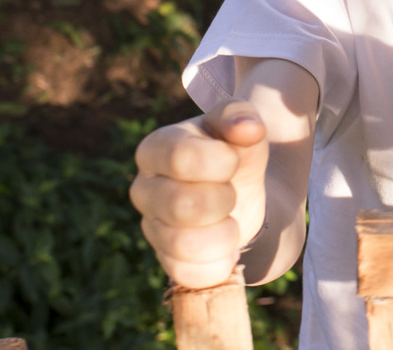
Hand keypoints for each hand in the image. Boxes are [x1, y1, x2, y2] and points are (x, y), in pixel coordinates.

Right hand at [129, 99, 268, 288]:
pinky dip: (220, 262)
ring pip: (184, 245)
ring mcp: (152, 228)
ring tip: (230, 220)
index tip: (233, 161)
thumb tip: (248, 127)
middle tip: (231, 192)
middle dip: (223, 199)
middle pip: (182, 205)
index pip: (180, 158)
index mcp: (155, 148)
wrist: (244, 193)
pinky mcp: (167, 261)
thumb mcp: (241, 128)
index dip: (220, 162)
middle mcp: (144, 190)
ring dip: (224, 233)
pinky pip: (190, 274)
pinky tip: (227, 245)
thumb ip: (241, 117)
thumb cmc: (235, 152)